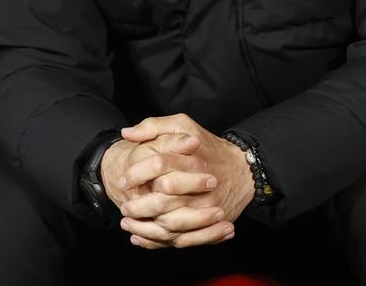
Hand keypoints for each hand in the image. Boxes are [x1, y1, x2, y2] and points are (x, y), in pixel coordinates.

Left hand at [116, 114, 253, 249]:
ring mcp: (205, 208)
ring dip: (145, 228)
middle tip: (124, 207)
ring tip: (128, 223)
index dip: (136, 174)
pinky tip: (142, 238)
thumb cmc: (208, 147)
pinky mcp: (210, 224)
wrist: (242, 170)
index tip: (123, 180)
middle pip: (163, 201)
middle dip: (138, 206)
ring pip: (170, 225)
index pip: (159, 166)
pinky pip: (183, 239)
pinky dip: (160, 242)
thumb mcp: (183, 124)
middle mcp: (199, 185)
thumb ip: (154, 126)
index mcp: (191, 159)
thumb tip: (126, 133)